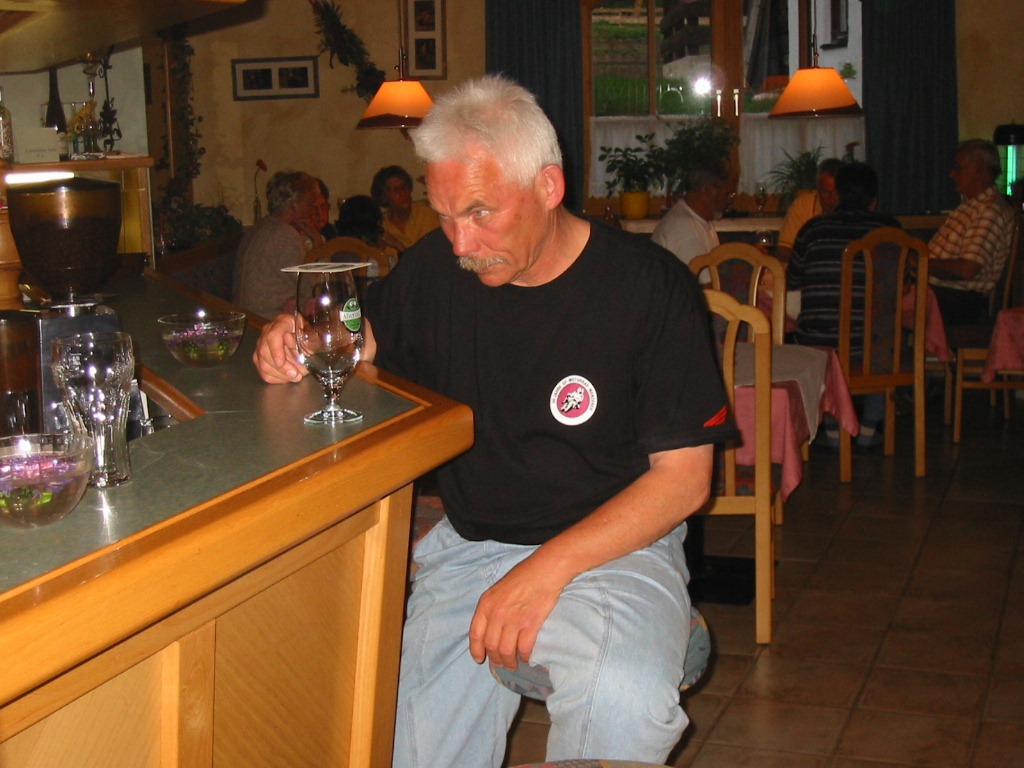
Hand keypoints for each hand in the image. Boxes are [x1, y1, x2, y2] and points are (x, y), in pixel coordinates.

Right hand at [252, 313, 307, 382]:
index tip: (281, 363)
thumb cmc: (311, 336)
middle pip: (264, 352)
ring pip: (263, 364)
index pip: (273, 336)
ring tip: (296, 377)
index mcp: (282, 322)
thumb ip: (304, 339)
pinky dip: (277, 378)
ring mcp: (261, 345)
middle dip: (281, 368)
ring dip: (281, 375)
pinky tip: (288, 378)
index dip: (276, 351)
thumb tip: (289, 341)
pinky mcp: (260, 358)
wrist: (308, 339)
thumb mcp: (314, 336)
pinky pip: (264, 373)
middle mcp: (268, 331)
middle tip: (296, 375)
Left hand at [468, 554, 568, 669]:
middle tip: (501, 664)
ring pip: (506, 651)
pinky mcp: (531, 624)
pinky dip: (524, 656)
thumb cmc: (522, 576)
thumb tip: (491, 631)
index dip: (476, 650)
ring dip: (509, 661)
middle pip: (491, 646)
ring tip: (513, 664)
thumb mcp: (498, 589)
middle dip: (495, 659)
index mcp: (486, 604)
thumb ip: (491, 609)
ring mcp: (514, 620)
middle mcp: (497, 614)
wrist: (545, 570)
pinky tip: (526, 657)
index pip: (475, 634)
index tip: (479, 659)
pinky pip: (524, 648)